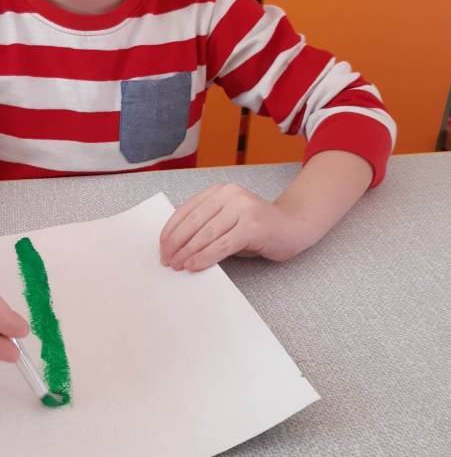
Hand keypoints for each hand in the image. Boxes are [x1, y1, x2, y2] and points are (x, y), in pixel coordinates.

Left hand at [159, 184, 312, 270]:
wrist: (294, 226)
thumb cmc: (258, 228)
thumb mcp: (228, 221)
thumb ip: (206, 226)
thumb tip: (177, 247)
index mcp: (220, 191)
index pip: (186, 209)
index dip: (171, 230)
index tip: (162, 247)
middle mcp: (230, 195)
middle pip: (193, 222)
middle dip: (176, 244)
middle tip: (167, 260)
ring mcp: (243, 209)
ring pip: (206, 234)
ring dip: (188, 253)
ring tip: (178, 266)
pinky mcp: (253, 226)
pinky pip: (222, 245)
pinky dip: (205, 257)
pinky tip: (195, 266)